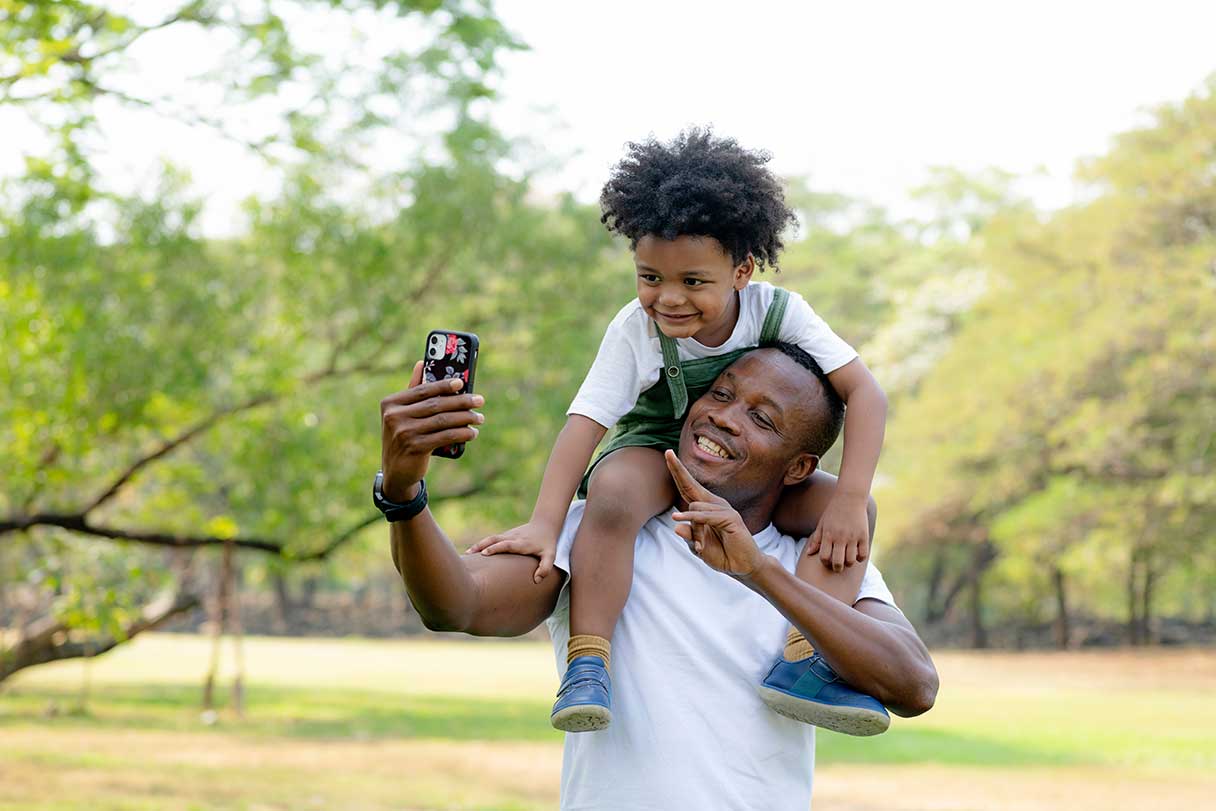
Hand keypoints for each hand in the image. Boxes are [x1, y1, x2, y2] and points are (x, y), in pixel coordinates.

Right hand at [379, 360, 484, 501]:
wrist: (396, 472)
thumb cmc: (403, 437)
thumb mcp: (402, 415)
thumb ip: (412, 391)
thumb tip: (421, 362)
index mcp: (391, 403)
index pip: (422, 390)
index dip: (443, 385)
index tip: (462, 383)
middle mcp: (394, 417)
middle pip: (436, 404)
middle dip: (461, 401)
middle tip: (480, 401)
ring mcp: (403, 433)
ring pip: (442, 420)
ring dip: (465, 418)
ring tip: (479, 418)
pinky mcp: (415, 448)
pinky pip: (444, 436)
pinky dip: (461, 433)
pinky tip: (472, 433)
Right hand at [467, 521, 558, 582]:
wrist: (544, 525)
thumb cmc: (547, 543)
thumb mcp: (551, 555)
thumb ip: (546, 568)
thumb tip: (536, 580)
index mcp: (522, 543)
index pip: (507, 545)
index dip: (496, 548)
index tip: (484, 553)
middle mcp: (513, 537)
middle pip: (494, 539)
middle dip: (481, 546)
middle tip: (468, 554)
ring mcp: (508, 535)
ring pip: (491, 538)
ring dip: (478, 545)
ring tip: (466, 554)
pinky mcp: (505, 535)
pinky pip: (492, 539)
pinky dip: (481, 544)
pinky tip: (472, 552)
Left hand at [664, 450, 763, 577]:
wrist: (743, 566)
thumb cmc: (722, 555)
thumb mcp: (699, 547)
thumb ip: (689, 536)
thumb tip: (676, 525)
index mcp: (706, 508)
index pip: (688, 488)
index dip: (679, 472)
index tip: (668, 454)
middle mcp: (715, 504)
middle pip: (691, 485)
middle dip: (679, 469)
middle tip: (667, 453)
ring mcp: (724, 509)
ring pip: (695, 509)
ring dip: (694, 530)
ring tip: (701, 546)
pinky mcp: (731, 518)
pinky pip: (706, 516)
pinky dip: (694, 519)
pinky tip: (680, 518)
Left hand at [807, 493, 869, 571]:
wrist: (850, 497)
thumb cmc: (833, 511)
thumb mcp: (822, 524)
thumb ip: (816, 540)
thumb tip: (809, 554)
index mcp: (828, 535)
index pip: (824, 557)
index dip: (825, 562)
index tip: (827, 560)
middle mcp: (840, 537)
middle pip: (838, 562)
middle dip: (836, 568)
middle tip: (837, 565)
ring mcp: (853, 537)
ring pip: (851, 560)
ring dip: (848, 563)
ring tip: (847, 558)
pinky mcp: (864, 535)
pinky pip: (863, 554)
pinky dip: (860, 558)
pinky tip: (857, 553)